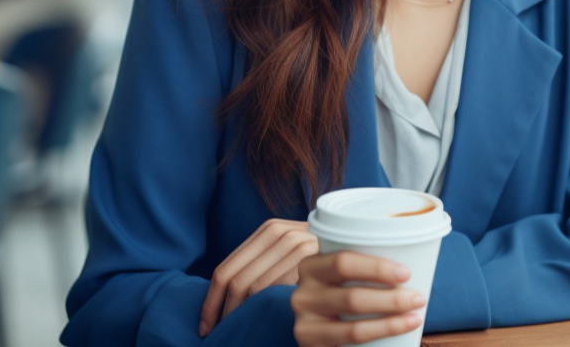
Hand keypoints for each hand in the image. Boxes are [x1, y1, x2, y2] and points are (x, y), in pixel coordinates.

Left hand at [199, 219, 318, 336]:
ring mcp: (296, 244)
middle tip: (217, 336)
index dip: (210, 302)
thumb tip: (226, 301)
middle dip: (222, 314)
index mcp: (266, 233)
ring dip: (241, 316)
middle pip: (235, 282)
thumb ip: (269, 268)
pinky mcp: (312, 259)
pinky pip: (276, 290)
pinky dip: (264, 310)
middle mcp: (278, 234)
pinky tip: (264, 324)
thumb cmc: (324, 262)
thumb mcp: (291, 258)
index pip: (225, 271)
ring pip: (253, 289)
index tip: (205, 327)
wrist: (364, 237)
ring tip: (234, 335)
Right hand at [291, 251, 426, 345]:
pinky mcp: (311, 342)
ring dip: (391, 322)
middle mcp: (302, 293)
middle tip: (418, 298)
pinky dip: (382, 334)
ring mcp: (305, 322)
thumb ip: (360, 264)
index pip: (342, 262)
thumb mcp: (340, 276)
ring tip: (416, 316)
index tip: (406, 273)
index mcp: (310, 266)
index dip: (376, 268)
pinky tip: (402, 329)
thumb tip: (412, 250)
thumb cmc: (341, 295)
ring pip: (354, 325)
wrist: (321, 330)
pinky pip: (353, 340)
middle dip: (391, 298)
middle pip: (351, 296)